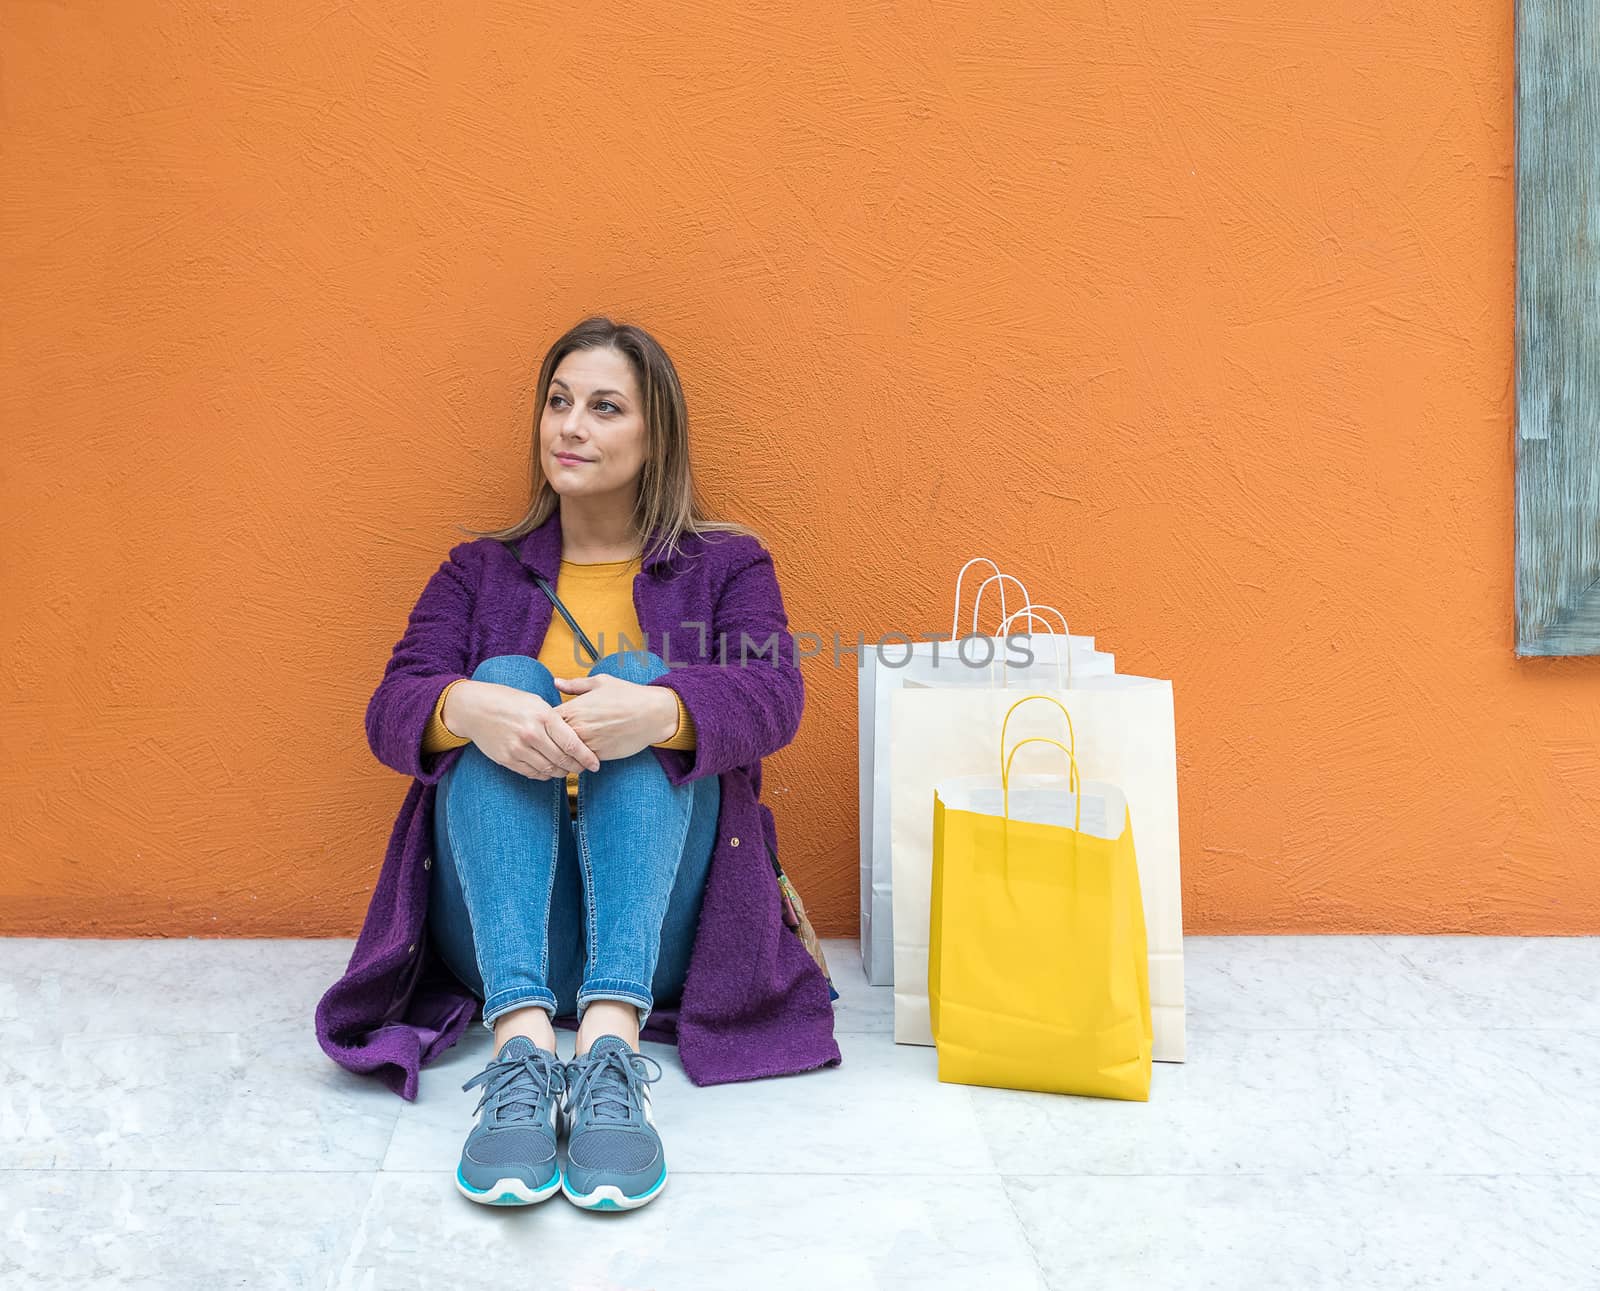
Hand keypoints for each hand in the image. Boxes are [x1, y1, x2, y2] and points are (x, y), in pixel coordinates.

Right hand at [447, 680, 599, 780]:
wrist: (474, 708)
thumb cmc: (509, 701)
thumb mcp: (535, 701)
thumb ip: (555, 718)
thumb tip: (576, 735)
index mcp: (543, 716)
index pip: (572, 743)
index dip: (586, 757)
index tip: (595, 765)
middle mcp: (531, 733)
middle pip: (562, 760)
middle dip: (576, 767)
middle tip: (583, 769)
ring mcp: (518, 748)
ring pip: (548, 769)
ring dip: (561, 773)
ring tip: (567, 770)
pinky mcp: (507, 759)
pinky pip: (532, 773)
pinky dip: (544, 774)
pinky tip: (549, 770)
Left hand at [549, 673, 679, 761]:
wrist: (653, 713)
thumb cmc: (628, 695)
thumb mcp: (601, 683)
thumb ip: (575, 685)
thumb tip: (556, 682)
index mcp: (574, 707)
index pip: (545, 720)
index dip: (542, 723)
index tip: (545, 724)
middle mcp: (577, 727)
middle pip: (549, 740)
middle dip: (547, 742)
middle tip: (547, 743)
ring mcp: (587, 743)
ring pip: (562, 755)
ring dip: (560, 755)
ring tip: (560, 753)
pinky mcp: (599, 756)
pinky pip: (579, 763)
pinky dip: (575, 763)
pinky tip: (577, 759)